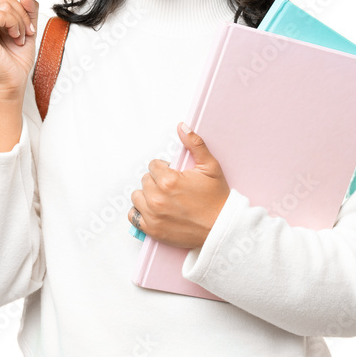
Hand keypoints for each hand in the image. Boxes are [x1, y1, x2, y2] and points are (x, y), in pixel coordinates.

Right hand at [0, 0, 38, 97]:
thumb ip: (27, 8)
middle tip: (24, 33)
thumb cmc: (17, 59)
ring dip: (20, 21)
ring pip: (5, 4)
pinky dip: (15, 25)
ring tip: (18, 38)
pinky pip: (1, 15)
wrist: (13, 82)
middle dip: (21, 14)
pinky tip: (13, 39)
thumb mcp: (28, 28)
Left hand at [129, 122, 230, 248]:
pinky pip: (133, 216)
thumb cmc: (217, 199)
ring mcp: (153, 216)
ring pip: (137, 196)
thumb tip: (182, 126)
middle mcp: (157, 199)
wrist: (221, 228)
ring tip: (163, 198)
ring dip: (147, 195)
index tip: (175, 175)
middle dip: (157, 181)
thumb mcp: (210, 167)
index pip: (153, 165)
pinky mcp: (152, 230)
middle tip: (172, 188)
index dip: (164, 169)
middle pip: (145, 180)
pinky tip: (154, 210)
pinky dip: (141, 212)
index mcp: (169, 181)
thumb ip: (195, 144)